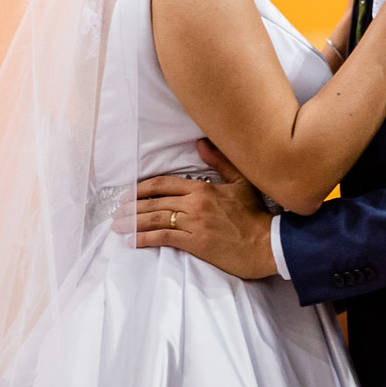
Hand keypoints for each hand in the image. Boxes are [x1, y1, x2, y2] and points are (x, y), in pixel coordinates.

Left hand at [111, 140, 277, 278]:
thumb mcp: (241, 183)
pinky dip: (143, 239)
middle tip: (116, 213)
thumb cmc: (256, 216)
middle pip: (154, 201)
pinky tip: (131, 241)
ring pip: (155, 218)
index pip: (164, 184)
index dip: (142, 188)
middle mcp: (195, 203)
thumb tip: (201, 142)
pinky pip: (163, 238)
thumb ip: (220, 162)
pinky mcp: (195, 242)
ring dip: (132, 222)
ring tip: (117, 227)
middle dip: (131, 207)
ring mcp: (194, 223)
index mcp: (202, 188)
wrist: (269, 244)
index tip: (129, 194)